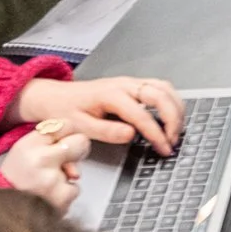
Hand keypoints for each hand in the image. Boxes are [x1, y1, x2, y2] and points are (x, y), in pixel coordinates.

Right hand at [0, 129, 90, 212]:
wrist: (0, 210)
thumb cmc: (15, 178)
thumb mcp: (24, 150)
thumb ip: (49, 142)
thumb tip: (78, 143)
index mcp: (29, 144)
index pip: (66, 125)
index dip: (69, 134)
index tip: (62, 141)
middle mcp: (42, 159)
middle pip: (81, 142)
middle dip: (78, 150)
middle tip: (64, 161)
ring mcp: (53, 180)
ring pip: (78, 170)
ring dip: (66, 179)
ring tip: (46, 185)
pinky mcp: (60, 198)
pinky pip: (75, 190)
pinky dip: (65, 195)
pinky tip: (49, 197)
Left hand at [10, 75, 183, 156]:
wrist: (54, 97)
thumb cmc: (64, 112)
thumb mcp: (79, 127)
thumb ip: (106, 131)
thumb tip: (131, 135)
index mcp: (110, 95)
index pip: (142, 116)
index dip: (156, 134)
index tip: (164, 149)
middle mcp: (124, 85)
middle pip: (161, 95)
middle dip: (173, 119)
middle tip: (173, 141)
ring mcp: (130, 82)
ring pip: (165, 88)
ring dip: (176, 108)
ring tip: (177, 130)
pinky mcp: (134, 84)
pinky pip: (160, 86)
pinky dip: (171, 100)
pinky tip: (172, 116)